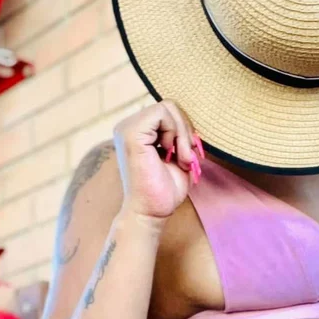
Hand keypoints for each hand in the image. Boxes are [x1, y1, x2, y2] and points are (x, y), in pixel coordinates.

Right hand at [113, 100, 205, 220]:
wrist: (151, 212)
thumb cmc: (164, 191)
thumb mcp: (177, 156)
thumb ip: (180, 137)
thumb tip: (191, 120)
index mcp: (137, 131)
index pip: (167, 112)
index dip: (183, 129)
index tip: (187, 154)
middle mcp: (128, 126)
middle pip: (168, 106)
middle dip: (185, 130)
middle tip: (186, 156)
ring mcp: (127, 128)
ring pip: (167, 107)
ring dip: (182, 133)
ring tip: (180, 158)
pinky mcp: (131, 133)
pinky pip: (162, 113)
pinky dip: (175, 132)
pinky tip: (171, 154)